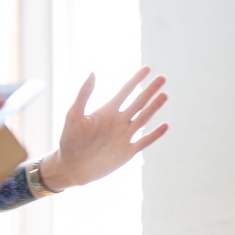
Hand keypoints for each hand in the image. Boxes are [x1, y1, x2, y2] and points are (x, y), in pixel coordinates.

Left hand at [40, 66, 168, 190]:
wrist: (71, 166)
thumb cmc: (69, 140)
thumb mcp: (73, 115)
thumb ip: (84, 94)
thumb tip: (92, 72)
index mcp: (106, 111)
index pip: (125, 91)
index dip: (136, 79)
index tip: (147, 68)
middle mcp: (118, 121)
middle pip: (138, 102)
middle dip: (150, 90)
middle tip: (162, 77)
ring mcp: (124, 136)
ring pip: (144, 118)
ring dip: (154, 107)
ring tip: (165, 94)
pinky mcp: (128, 152)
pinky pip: (145, 141)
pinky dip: (155, 134)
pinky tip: (164, 125)